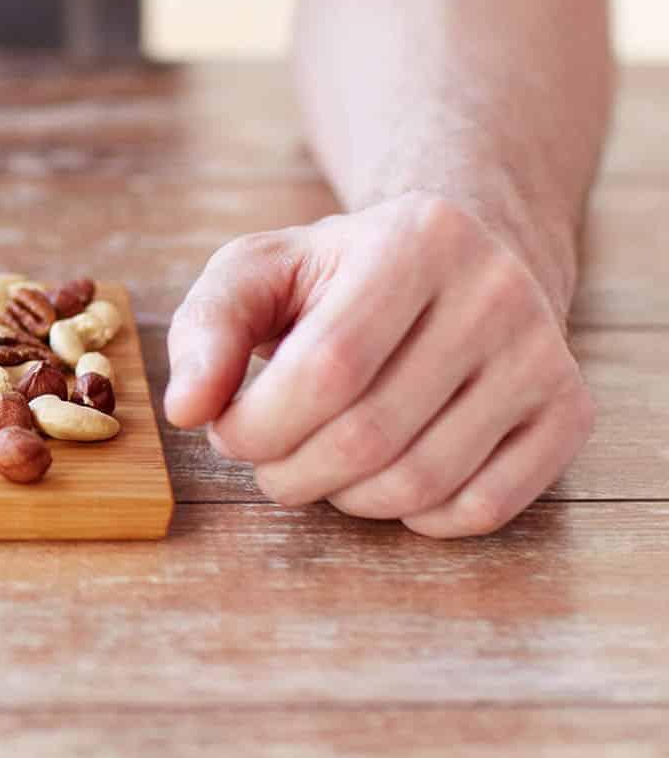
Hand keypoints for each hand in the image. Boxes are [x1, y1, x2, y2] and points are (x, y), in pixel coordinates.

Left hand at [164, 193, 592, 537]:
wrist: (453, 262)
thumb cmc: (335, 276)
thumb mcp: (257, 272)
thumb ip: (205, 329)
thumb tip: (186, 410)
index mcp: (415, 239)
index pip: (326, 368)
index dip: (258, 425)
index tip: (227, 433)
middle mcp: (496, 290)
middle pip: (370, 435)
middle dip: (290, 472)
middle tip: (266, 462)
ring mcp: (544, 353)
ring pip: (424, 482)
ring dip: (346, 500)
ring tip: (317, 467)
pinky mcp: (570, 411)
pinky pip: (486, 508)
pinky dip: (416, 518)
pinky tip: (383, 479)